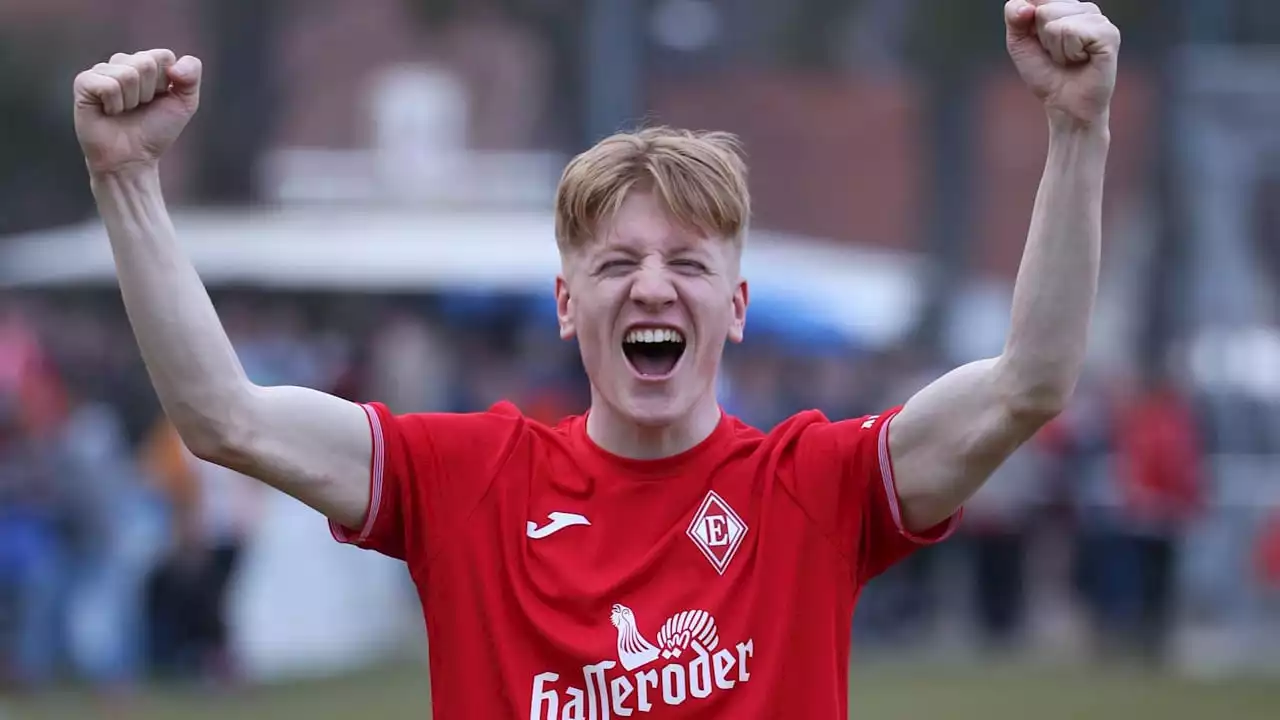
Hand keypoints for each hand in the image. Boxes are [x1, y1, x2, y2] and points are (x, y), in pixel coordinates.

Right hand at [73, 49, 202, 175]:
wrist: (133, 159)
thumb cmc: (156, 131)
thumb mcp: (185, 103)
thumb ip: (191, 76)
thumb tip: (175, 65)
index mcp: (146, 64)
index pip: (163, 56)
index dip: (167, 83)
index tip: (159, 99)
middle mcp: (122, 63)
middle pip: (146, 62)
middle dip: (149, 92)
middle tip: (139, 108)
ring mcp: (101, 71)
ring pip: (128, 74)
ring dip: (132, 101)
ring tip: (124, 111)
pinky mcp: (84, 83)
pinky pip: (108, 85)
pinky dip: (114, 105)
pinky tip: (109, 112)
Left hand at [1005, 0, 1119, 126]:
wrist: (1065, 105)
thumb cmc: (1046, 73)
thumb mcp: (1019, 42)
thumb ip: (1014, 16)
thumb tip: (1026, 6)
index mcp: (1066, 6)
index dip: (1029, 23)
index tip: (1040, 43)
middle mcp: (1085, 8)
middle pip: (1044, 10)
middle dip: (1043, 39)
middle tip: (1057, 55)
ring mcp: (1099, 20)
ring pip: (1057, 23)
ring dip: (1056, 49)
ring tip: (1069, 59)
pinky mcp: (1109, 34)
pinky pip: (1072, 32)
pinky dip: (1070, 52)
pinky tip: (1082, 60)